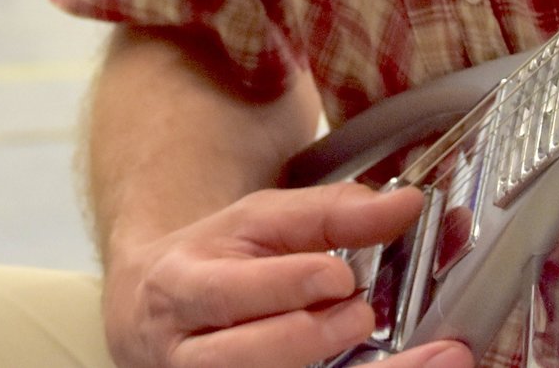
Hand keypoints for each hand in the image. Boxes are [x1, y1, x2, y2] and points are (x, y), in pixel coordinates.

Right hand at [103, 181, 475, 367]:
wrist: (153, 312)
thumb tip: (405, 205)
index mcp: (182, 288)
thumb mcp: (258, 222)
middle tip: (360, 314)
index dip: (287, 285)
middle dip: (304, 337)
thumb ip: (330, 213)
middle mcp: (185, 352)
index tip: (339, 276)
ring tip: (378, 346)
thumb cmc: (214, 261)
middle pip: (236, 360)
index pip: (227, 292)